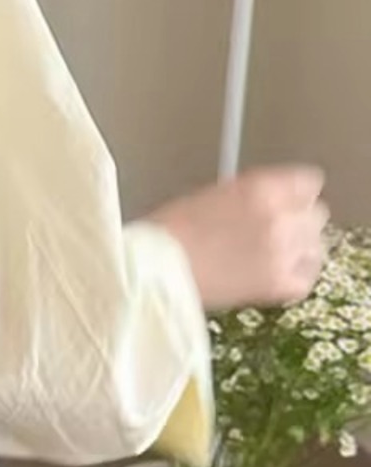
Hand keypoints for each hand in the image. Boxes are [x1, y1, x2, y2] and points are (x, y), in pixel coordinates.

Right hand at [147, 167, 328, 310]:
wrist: (151, 270)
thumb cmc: (168, 232)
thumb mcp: (212, 197)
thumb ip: (250, 196)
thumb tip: (268, 203)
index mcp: (261, 188)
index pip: (309, 182)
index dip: (294, 193)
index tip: (285, 202)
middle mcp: (279, 217)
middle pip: (316, 215)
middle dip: (296, 221)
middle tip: (271, 232)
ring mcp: (282, 252)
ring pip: (316, 247)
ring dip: (298, 250)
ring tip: (270, 257)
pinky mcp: (278, 285)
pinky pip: (305, 280)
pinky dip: (292, 279)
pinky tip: (272, 277)